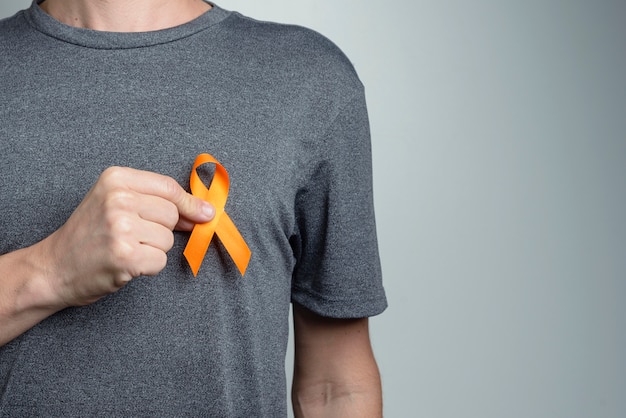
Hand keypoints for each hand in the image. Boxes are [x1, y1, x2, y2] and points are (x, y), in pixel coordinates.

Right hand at [35, 166, 213, 307]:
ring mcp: (121, 227)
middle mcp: (118, 199)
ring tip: (125, 248)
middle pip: (172, 214)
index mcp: (116, 178)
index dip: (190, 204)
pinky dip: (148, 267)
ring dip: (153, 250)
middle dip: (161, 230)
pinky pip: (160, 261)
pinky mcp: (125, 255)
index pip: (169, 188)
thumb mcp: (115, 202)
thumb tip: (205, 211)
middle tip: (134, 236)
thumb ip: (157, 201)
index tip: (204, 213)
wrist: (53, 268)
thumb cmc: (89, 235)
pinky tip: (125, 263)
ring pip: (168, 239)